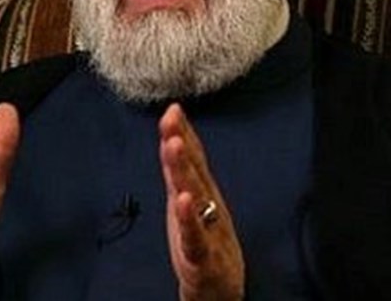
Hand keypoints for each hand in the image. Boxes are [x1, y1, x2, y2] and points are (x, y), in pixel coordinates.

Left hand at [159, 103, 244, 300]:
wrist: (219, 289)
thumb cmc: (206, 243)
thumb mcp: (192, 204)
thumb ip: (182, 173)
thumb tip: (172, 138)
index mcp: (202, 195)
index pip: (193, 159)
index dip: (183, 132)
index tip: (173, 107)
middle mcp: (207, 207)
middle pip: (193, 171)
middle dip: (182, 142)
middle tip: (171, 117)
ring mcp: (206, 230)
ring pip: (194, 197)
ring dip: (183, 171)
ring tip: (173, 145)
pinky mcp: (201, 257)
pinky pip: (194, 236)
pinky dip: (189, 218)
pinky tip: (183, 200)